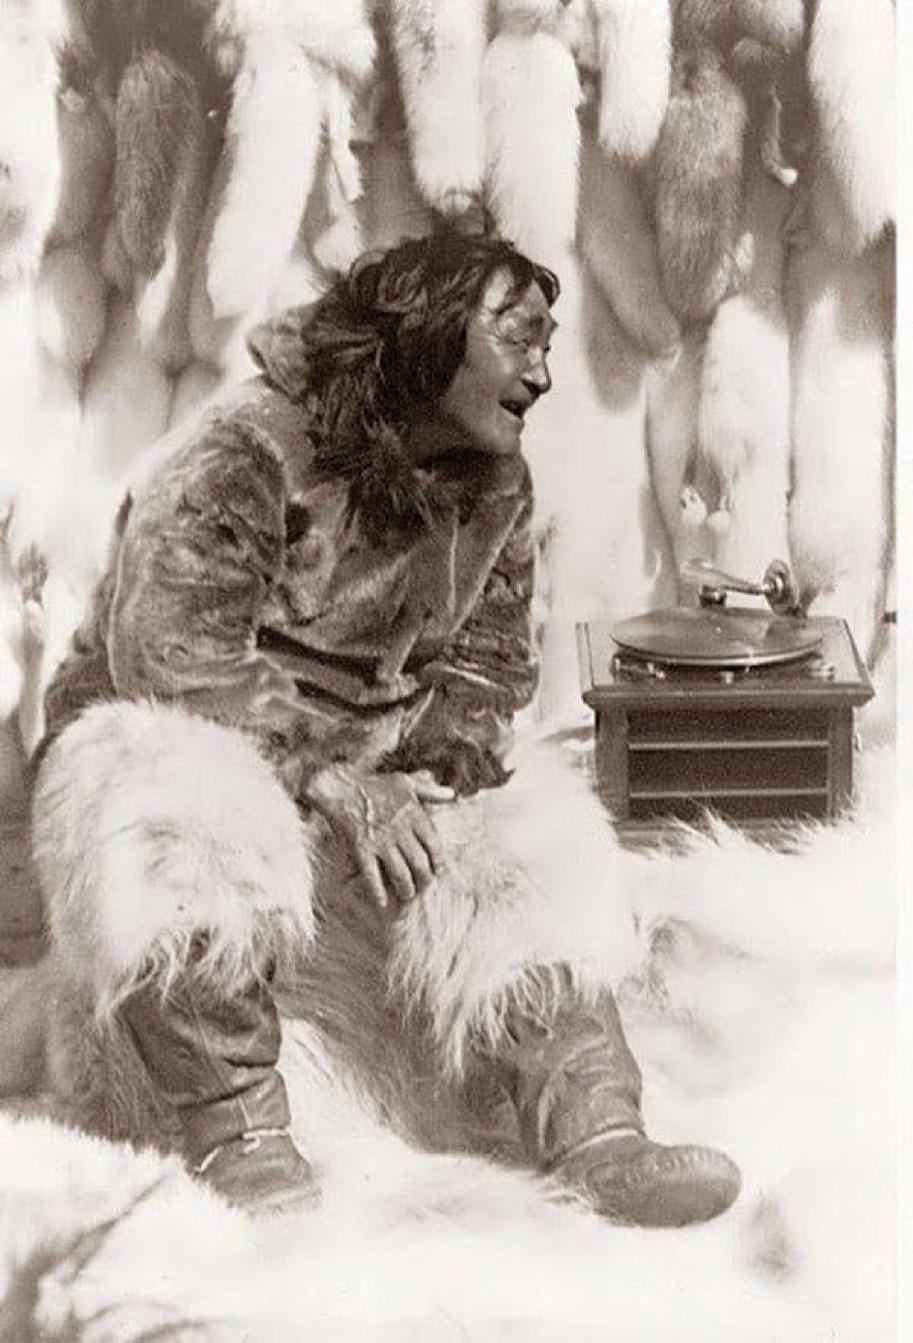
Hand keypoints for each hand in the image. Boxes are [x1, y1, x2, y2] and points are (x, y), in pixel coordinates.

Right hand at [306, 765, 453, 908]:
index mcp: (414, 815)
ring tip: (406, 895)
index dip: (439, 863)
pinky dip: (377, 892)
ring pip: (400, 873)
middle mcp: (400, 830)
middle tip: (422, 888)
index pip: (434, 846)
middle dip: (424, 880)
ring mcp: (381, 841)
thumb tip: (452, 794)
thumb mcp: (406, 782)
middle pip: (420, 864)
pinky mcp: (361, 848)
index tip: (437, 872)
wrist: (341, 787)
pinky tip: (381, 902)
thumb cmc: (375, 785)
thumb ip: (430, 791)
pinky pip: (372, 876)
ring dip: (406, 889)